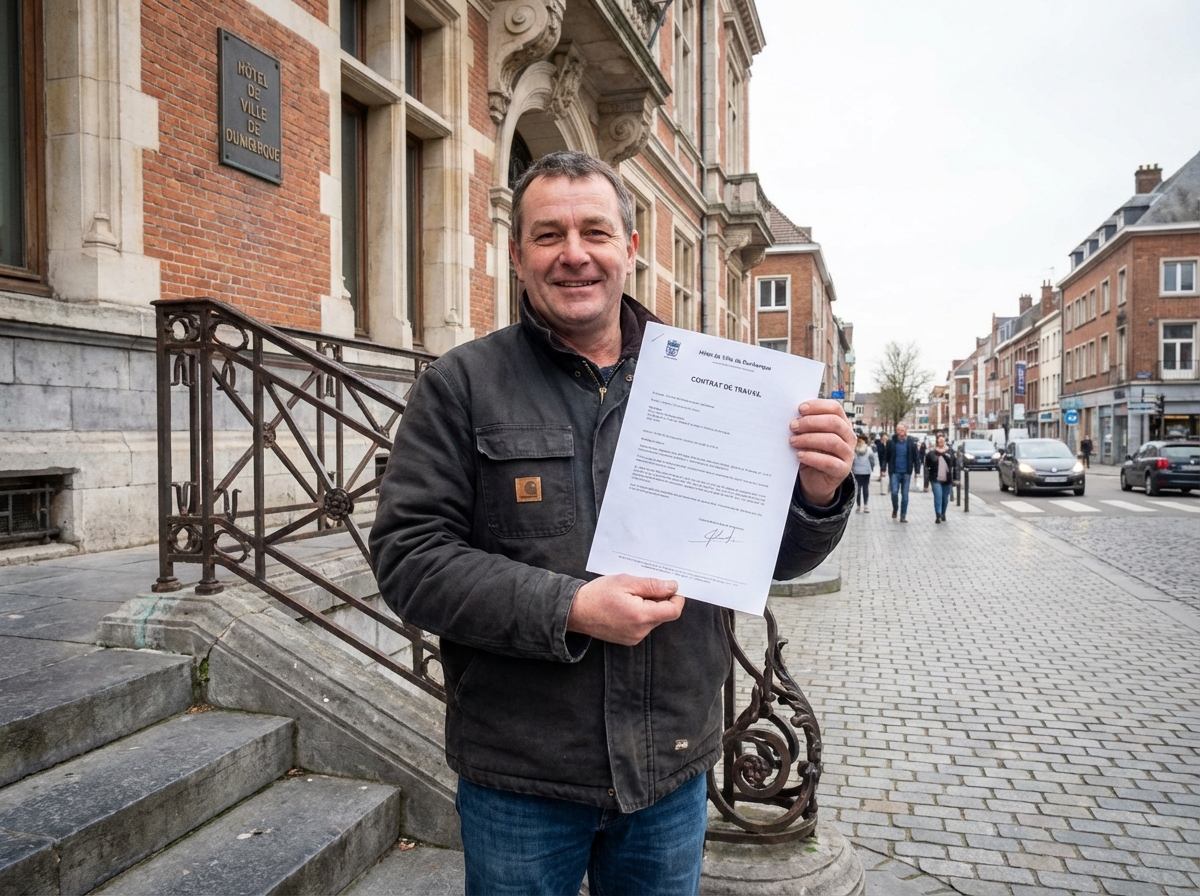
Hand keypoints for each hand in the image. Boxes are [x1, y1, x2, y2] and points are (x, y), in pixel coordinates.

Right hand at [567, 574, 683, 645]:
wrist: (575, 612)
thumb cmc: (598, 594)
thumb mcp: (625, 582)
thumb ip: (651, 585)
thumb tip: (672, 587)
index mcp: (641, 616)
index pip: (673, 611)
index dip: (676, 597)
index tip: (669, 586)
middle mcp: (640, 631)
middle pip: (664, 614)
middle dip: (659, 599)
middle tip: (642, 587)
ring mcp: (634, 637)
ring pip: (654, 619)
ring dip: (649, 607)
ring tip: (630, 596)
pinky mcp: (629, 640)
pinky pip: (643, 626)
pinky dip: (640, 614)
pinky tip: (625, 606)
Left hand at [789, 400, 854, 505]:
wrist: (814, 479)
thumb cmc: (811, 452)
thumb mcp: (809, 435)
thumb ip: (805, 425)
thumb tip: (792, 416)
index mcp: (842, 423)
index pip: (835, 408)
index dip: (818, 406)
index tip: (800, 409)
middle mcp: (848, 437)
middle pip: (834, 423)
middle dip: (811, 422)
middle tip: (793, 426)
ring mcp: (848, 454)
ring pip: (832, 441)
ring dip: (809, 439)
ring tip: (793, 441)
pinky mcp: (842, 470)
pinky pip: (830, 462)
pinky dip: (813, 457)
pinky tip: (800, 456)